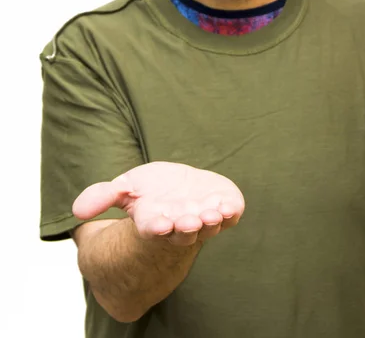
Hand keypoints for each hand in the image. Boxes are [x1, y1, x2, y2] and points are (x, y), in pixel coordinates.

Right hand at [73, 161, 244, 245]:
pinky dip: (231, 212)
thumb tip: (76, 210)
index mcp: (155, 221)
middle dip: (187, 226)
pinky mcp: (223, 209)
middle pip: (184, 231)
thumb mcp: (123, 189)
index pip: (154, 228)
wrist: (178, 192)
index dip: (156, 227)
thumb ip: (102, 197)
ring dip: (212, 221)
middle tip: (189, 220)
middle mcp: (180, 224)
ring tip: (213, 213)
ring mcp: (204, 218)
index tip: (157, 224)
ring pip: (209, 226)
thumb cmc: (149, 194)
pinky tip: (229, 205)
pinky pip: (230, 216)